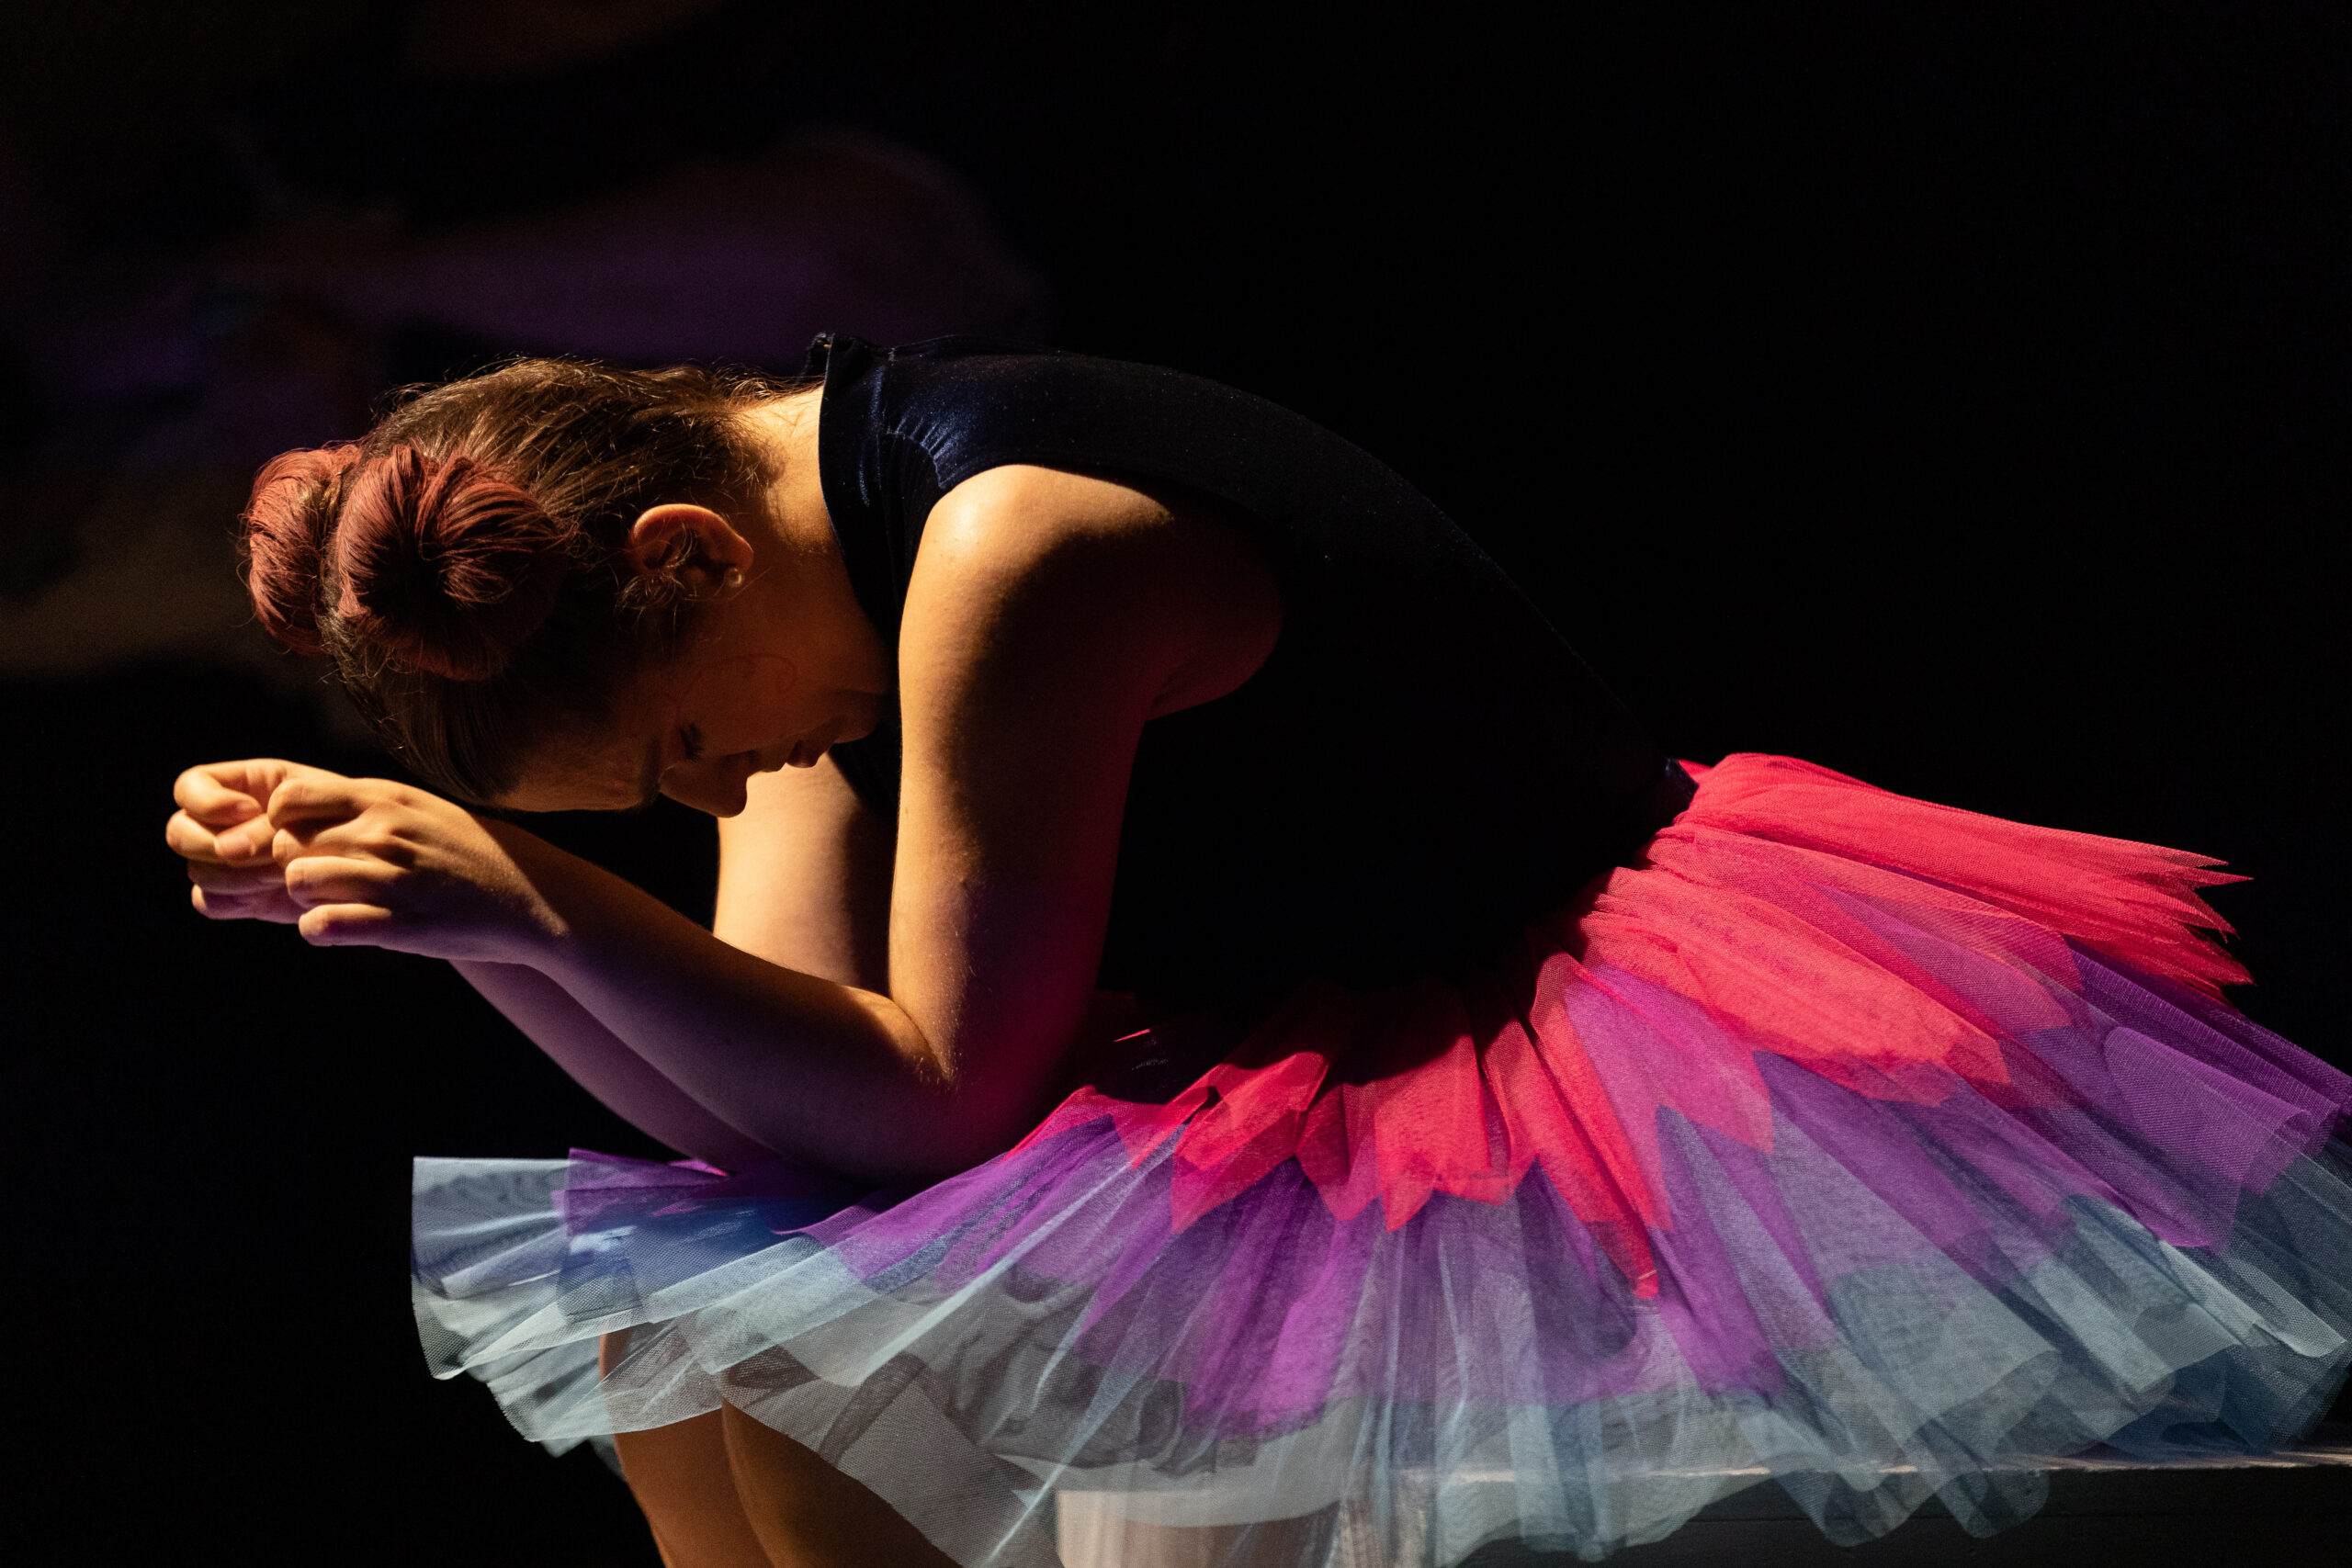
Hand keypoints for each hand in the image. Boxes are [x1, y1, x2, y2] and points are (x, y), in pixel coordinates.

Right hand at [168, 759, 336, 925]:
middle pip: (180, 831)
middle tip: (271, 853)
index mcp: (236, 787)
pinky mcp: (230, 896)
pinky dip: (236, 900)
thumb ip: (271, 817)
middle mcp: (218, 824)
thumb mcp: (317, 804)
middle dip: (220, 845)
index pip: (190, 787)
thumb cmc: (347, 819)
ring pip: (196, 869)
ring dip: (237, 875)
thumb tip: (227, 849)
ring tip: (282, 872)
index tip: (250, 810)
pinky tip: (270, 894)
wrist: (365, 862)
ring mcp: (220, 862)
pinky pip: (208, 901)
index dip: (209, 802)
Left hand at [171, 762, 567, 960]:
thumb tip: (294, 804)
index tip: (289, 841)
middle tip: (297, 883)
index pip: (290, 799)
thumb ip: (360, 805)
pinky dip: (320, 930)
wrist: (528, 895)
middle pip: (286, 843)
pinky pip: (324, 926)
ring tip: (326, 902)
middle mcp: (384, 834)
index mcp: (384, 800)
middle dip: (281, 867)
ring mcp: (393, 879)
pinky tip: (339, 927)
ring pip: (298, 882)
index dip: (275, 823)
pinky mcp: (400, 925)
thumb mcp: (416, 808)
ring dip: (301, 898)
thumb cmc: (463, 850)